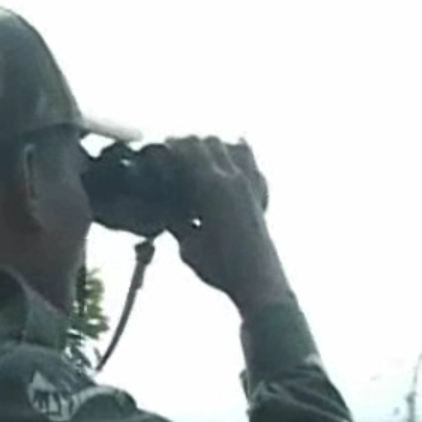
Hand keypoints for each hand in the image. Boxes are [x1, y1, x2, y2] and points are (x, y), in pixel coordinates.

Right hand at [165, 136, 291, 316]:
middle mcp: (234, 179)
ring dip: (213, 146)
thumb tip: (163, 207)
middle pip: (209, 141)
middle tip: (176, 152)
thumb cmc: (219, 267)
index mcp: (212, 187)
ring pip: (232, 145)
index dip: (172, 145)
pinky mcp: (260, 193)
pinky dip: (236, 156)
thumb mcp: (187, 244)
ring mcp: (251, 184)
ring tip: (199, 158)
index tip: (161, 148)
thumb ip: (175, 220)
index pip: (189, 150)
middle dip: (190, 143)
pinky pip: (251, 162)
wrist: (258, 280)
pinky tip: (227, 165)